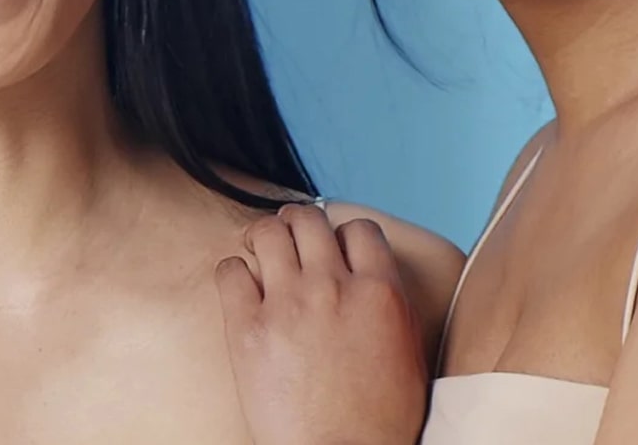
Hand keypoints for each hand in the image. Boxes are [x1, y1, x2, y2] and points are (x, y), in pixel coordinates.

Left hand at [215, 204, 427, 444]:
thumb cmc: (379, 419)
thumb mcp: (407, 353)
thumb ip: (388, 304)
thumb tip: (369, 275)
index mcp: (380, 292)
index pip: (359, 228)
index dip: (343, 234)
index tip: (332, 247)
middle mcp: (333, 287)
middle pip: (308, 218)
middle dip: (298, 223)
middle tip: (290, 236)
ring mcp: (288, 304)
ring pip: (267, 231)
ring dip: (264, 236)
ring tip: (261, 252)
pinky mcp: (248, 327)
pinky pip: (230, 270)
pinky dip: (234, 272)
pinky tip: (241, 287)